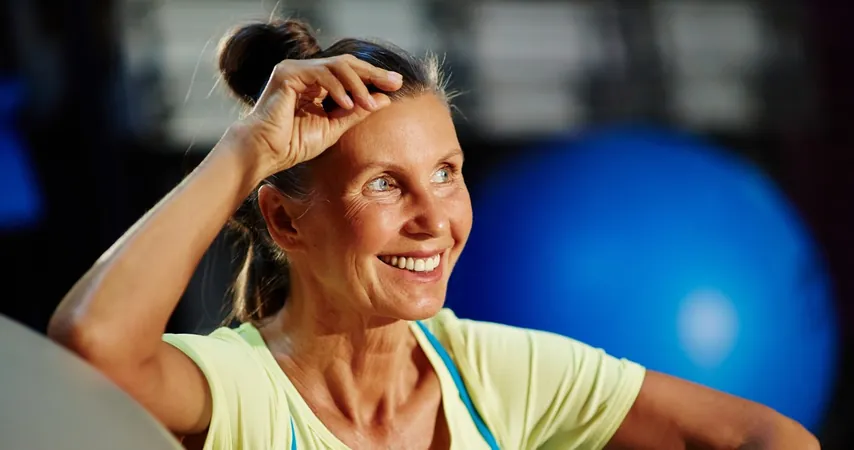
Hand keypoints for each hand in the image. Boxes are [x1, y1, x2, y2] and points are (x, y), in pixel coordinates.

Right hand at [228, 55, 403, 179]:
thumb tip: (383, 100)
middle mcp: (305, 72)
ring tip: (368, 103)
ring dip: (357, 84)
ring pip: (336, 66)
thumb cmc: (294, 144)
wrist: (266, 152)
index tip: (397, 85)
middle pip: (347, 64)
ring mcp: (295, 70)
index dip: (373, 77)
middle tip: (395, 82)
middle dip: (373, 73)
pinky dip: (337, 87)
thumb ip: (355, 112)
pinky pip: (320, 73)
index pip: (350, 73)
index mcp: (316, 84)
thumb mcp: (334, 127)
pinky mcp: (287, 74)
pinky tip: (348, 103)